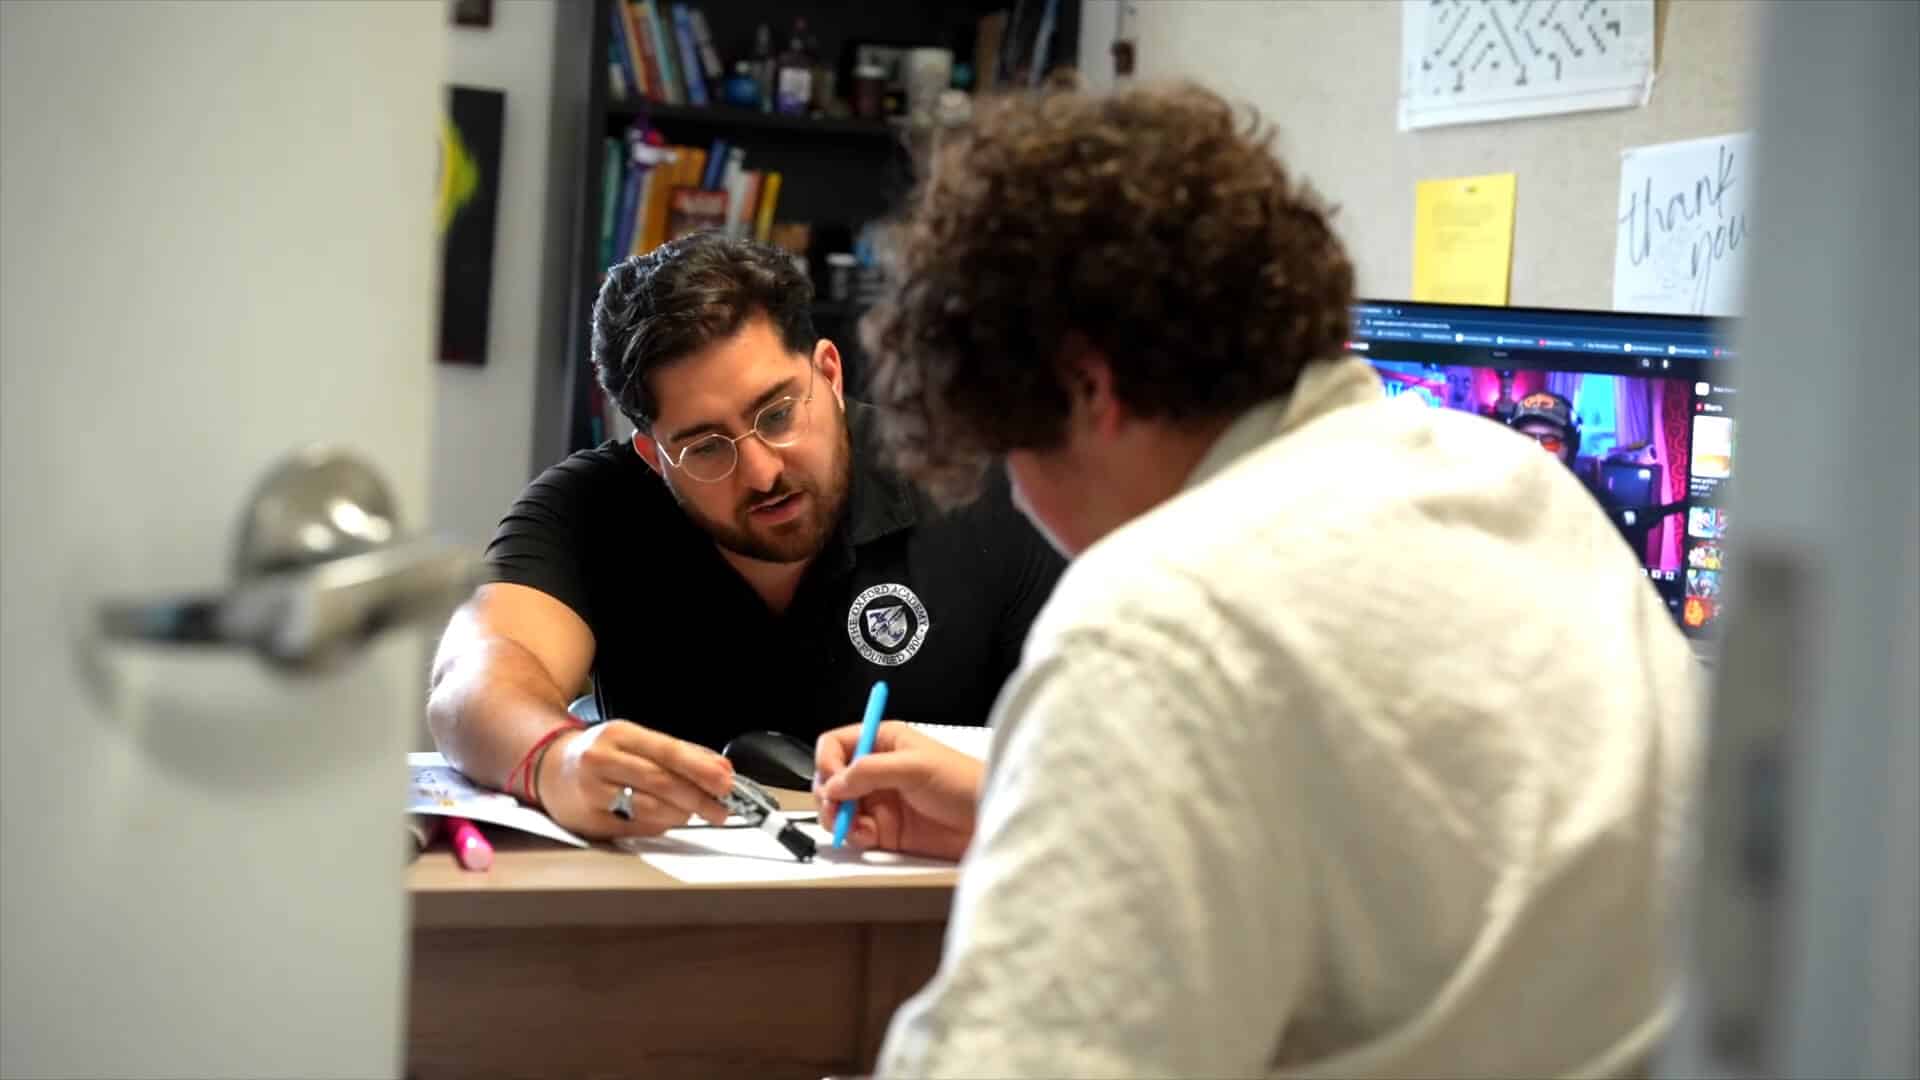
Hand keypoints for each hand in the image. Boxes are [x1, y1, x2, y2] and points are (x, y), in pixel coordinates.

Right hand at [537, 720, 732, 838]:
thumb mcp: (635, 740)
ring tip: (697, 812)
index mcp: (618, 734)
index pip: (667, 751)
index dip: (700, 768)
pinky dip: (660, 825)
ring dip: (681, 814)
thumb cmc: (600, 754)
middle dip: (698, 797)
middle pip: (660, 782)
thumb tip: (721, 768)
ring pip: (649, 808)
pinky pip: (635, 828)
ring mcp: (592, 793)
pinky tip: (669, 819)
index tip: (726, 781)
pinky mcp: (589, 822)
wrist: (547, 768)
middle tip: (722, 807)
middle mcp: (602, 761)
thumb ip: (680, 753)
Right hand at [814, 721, 982, 860]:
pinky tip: (866, 836)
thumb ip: (871, 771)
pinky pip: (854, 832)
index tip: (833, 779)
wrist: (987, 821)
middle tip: (837, 806)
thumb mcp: (916, 767)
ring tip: (850, 824)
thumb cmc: (965, 783)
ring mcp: (879, 801)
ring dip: (837, 817)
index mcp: (884, 742)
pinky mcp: (885, 830)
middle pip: (830, 778)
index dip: (828, 761)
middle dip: (828, 793)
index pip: (836, 744)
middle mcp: (877, 770)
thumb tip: (834, 782)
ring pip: (837, 808)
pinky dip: (853, 836)